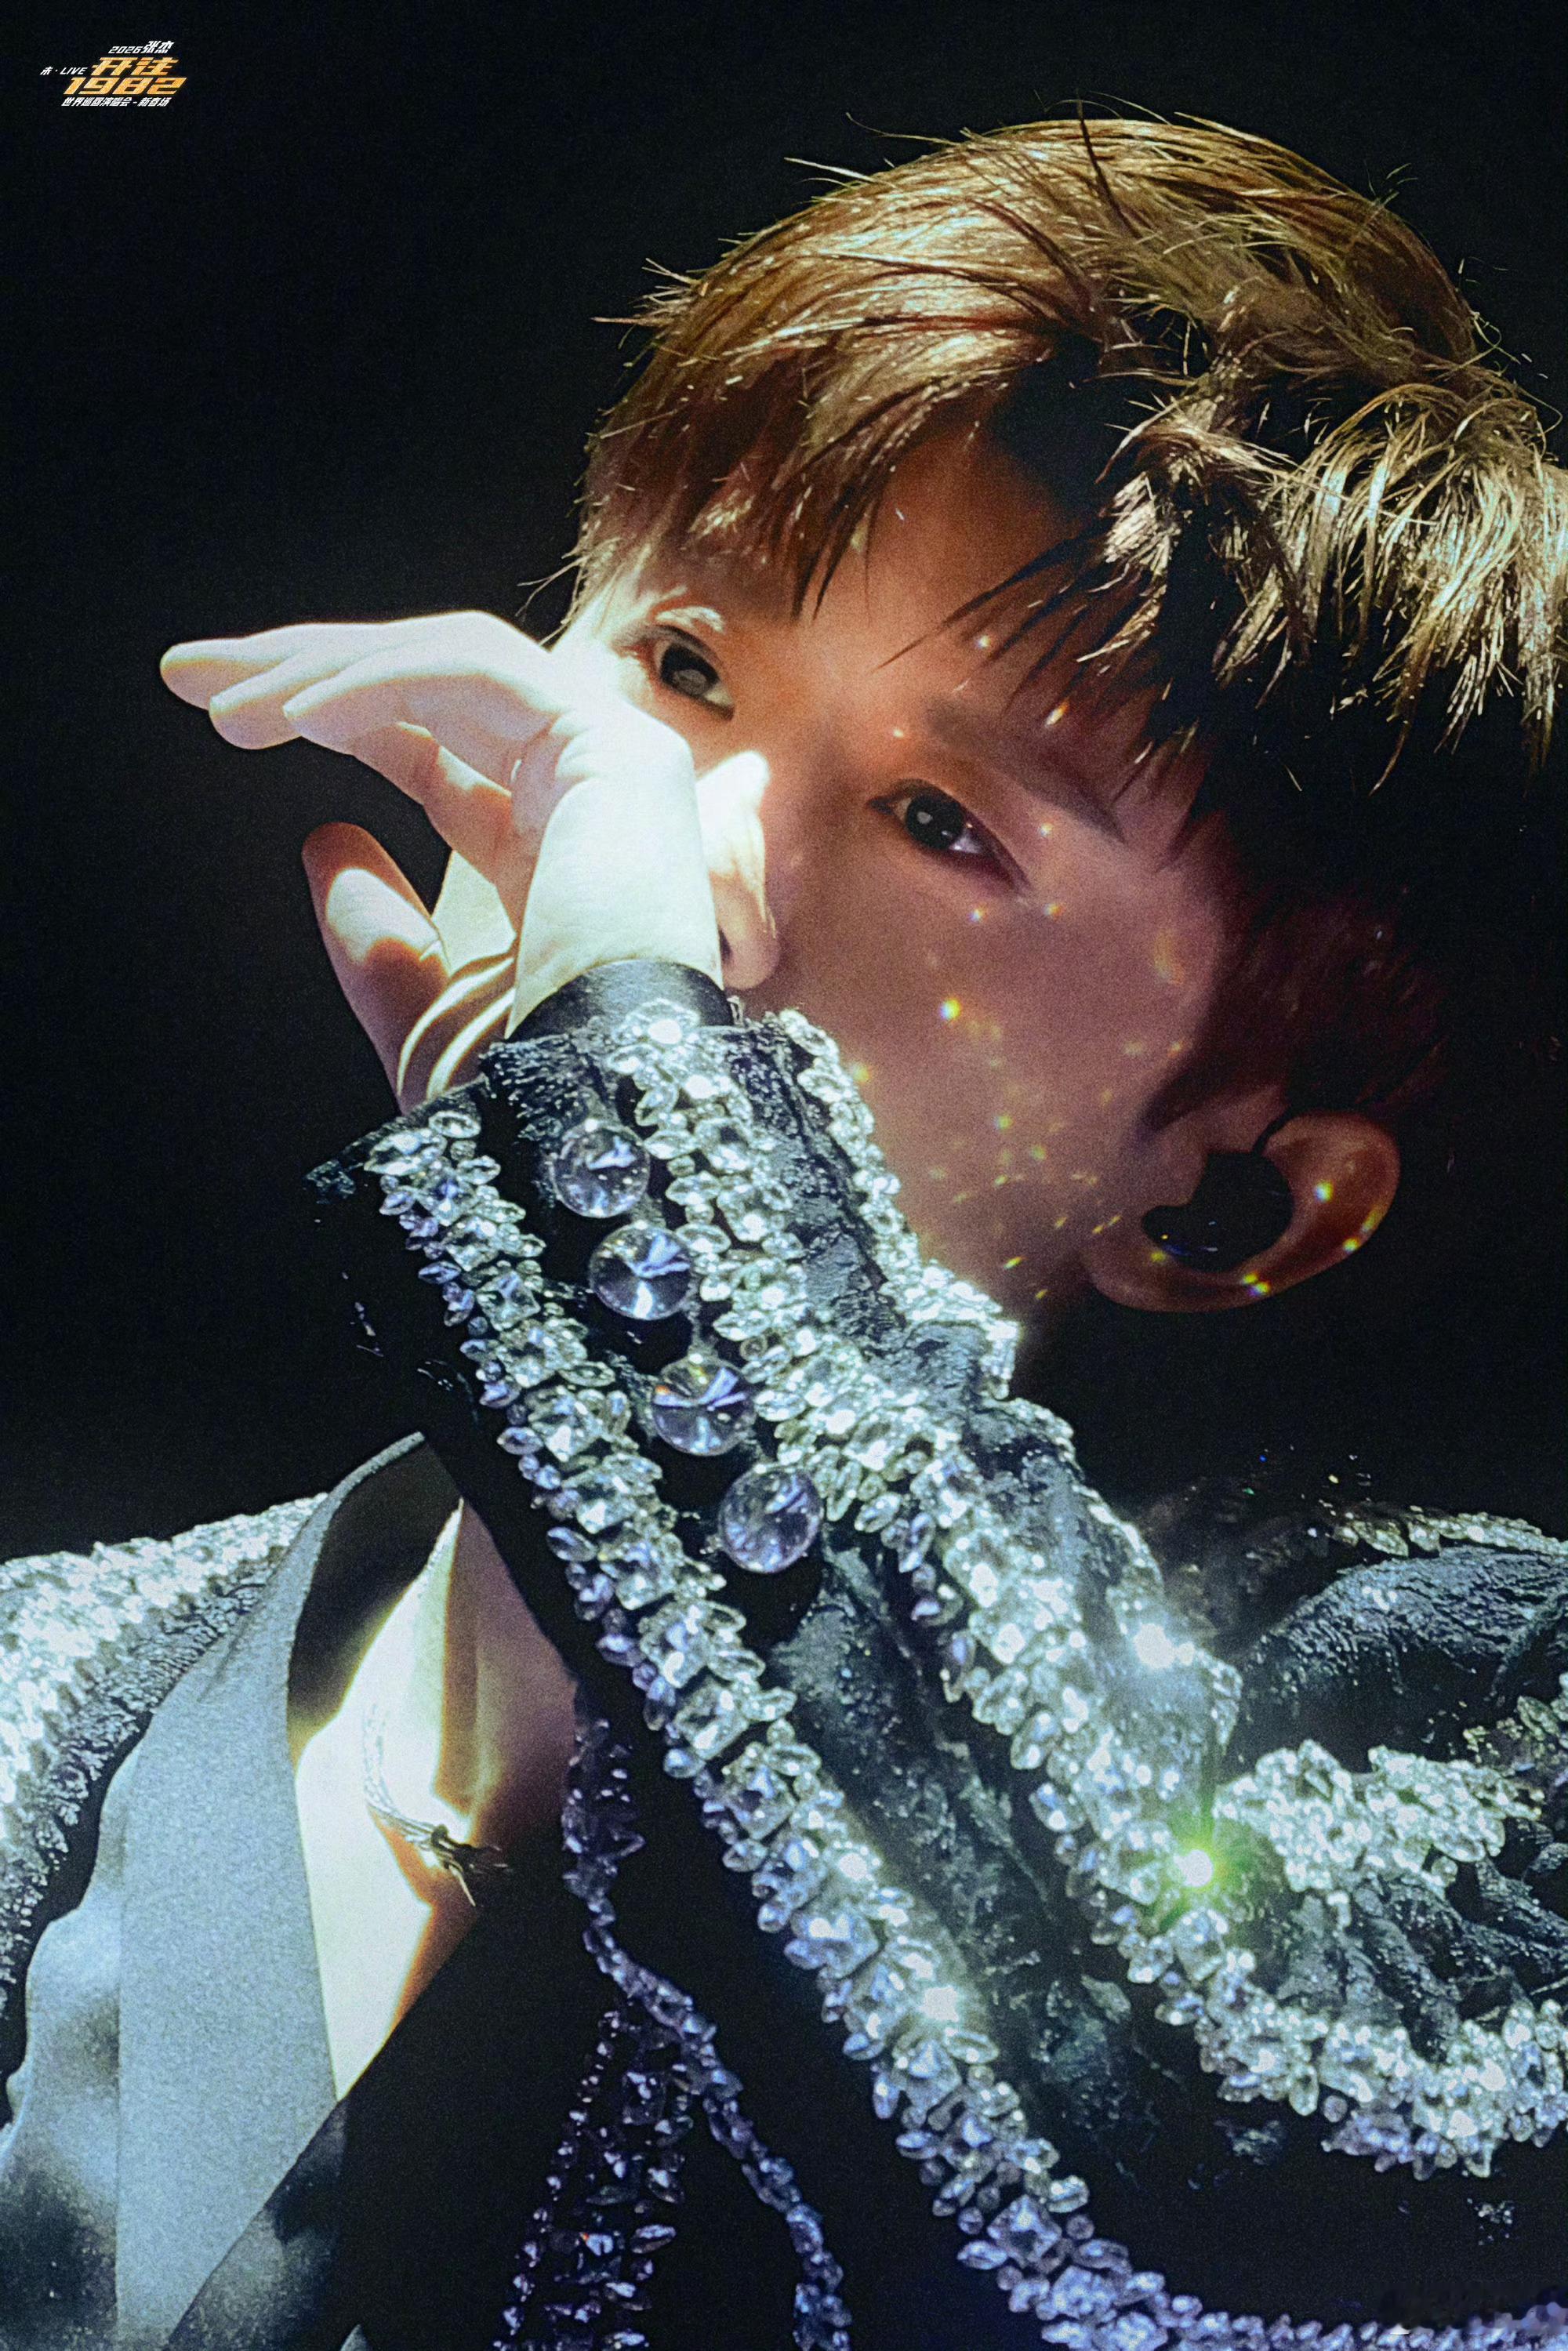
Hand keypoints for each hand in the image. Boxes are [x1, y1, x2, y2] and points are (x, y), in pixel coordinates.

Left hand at [160, 612, 738, 1104]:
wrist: (592, 1143)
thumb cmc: (526, 1114)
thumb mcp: (423, 1022)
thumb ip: (382, 948)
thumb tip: (326, 842)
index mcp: (557, 856)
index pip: (437, 745)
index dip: (332, 716)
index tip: (220, 715)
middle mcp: (596, 797)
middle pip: (440, 683)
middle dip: (311, 664)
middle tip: (190, 673)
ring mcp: (619, 769)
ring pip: (456, 660)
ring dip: (330, 668)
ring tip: (229, 704)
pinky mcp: (618, 756)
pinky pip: (479, 676)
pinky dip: (380, 684)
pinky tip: (299, 716)